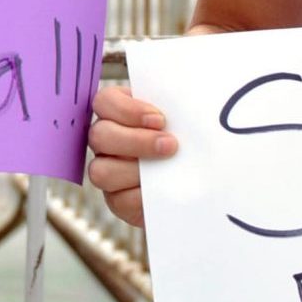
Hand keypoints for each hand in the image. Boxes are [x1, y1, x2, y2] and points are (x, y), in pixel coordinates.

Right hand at [86, 84, 176, 227]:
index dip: (127, 110)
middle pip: (99, 135)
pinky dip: (142, 196)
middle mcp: (106, 139)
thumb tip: (185, 111)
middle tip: (171, 145)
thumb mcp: (184, 117)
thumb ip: (177, 110)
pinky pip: (119, 200)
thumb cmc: (189, 138)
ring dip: (133, 171)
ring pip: (99, 171)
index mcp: (118, 111)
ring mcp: (108, 170)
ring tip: (167, 169)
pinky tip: (163, 190)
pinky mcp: (117, 199)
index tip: (160, 119)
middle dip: (136, 141)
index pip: (104, 101)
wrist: (203, 176)